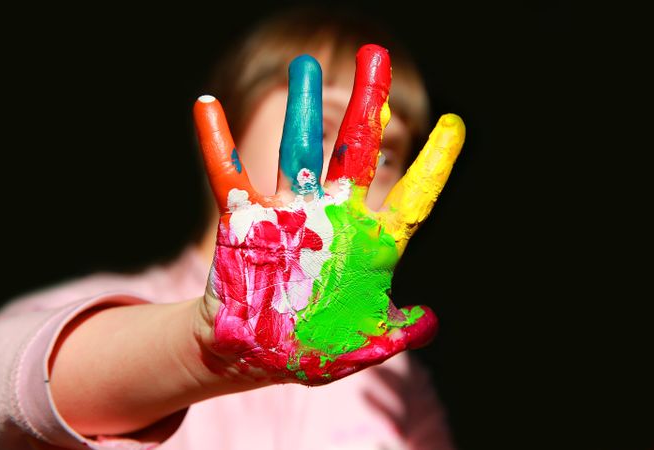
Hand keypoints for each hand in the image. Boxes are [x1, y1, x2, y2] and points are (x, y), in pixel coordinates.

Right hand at [193, 44, 464, 384]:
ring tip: (303, 67)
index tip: (454, 123)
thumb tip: (431, 319)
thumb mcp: (361, 346)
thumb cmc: (311, 351)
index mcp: (368, 246)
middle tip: (375, 57)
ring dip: (300, 110)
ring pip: (297, 150)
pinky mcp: (245, 222)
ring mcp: (289, 215)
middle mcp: (333, 219)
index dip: (433, 163)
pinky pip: (228, 176)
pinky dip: (217, 144)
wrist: (254, 355)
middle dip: (366, 105)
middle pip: (356, 152)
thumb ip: (397, 333)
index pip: (409, 197)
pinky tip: (205, 106)